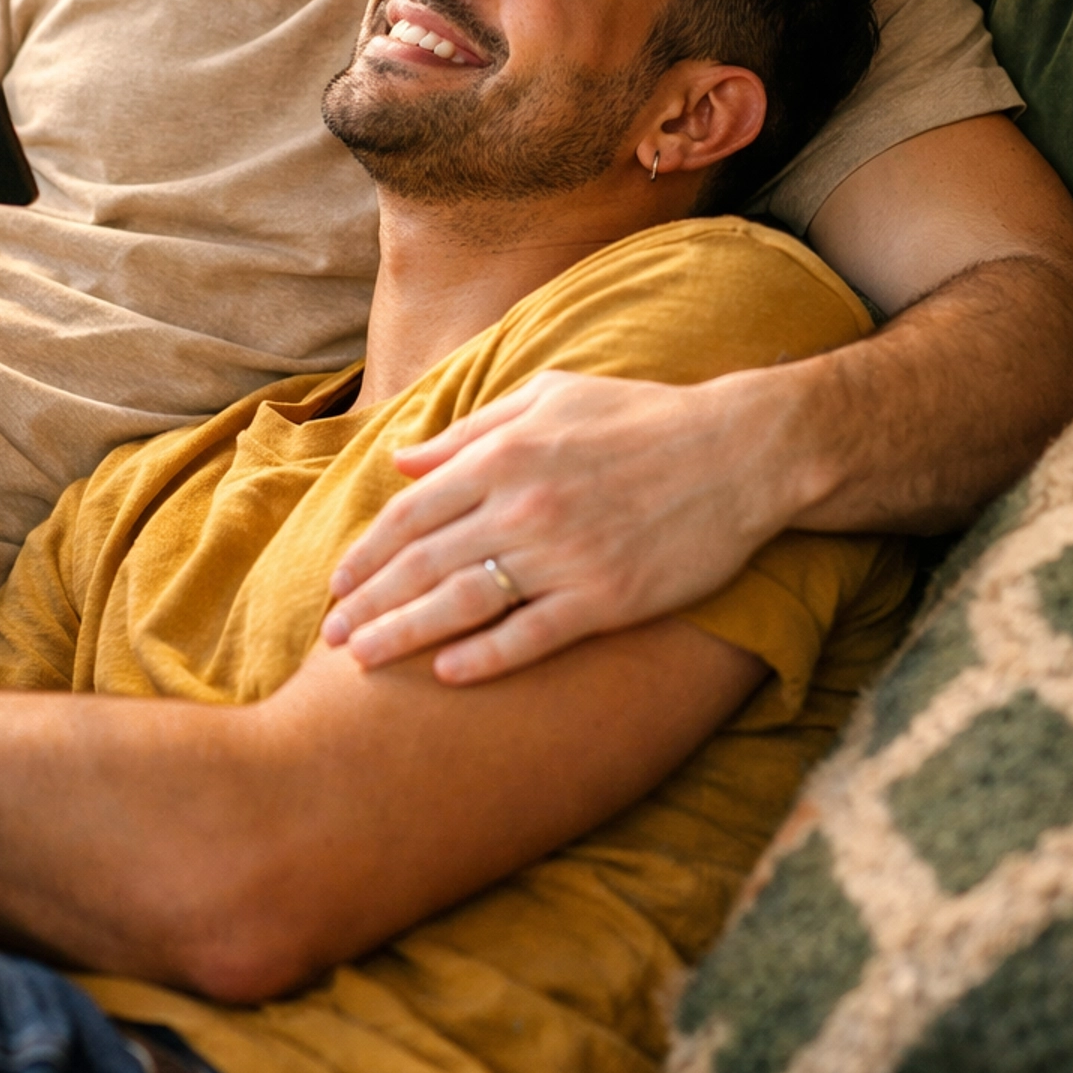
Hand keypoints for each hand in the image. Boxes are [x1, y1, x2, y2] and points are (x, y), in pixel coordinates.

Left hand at [321, 367, 791, 683]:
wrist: (741, 450)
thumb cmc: (642, 416)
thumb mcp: (551, 396)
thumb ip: (472, 431)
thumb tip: (404, 461)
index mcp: (506, 454)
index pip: (412, 513)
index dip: (367, 552)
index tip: (337, 584)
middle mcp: (525, 506)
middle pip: (424, 564)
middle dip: (369, 603)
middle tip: (331, 637)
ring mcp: (566, 555)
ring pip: (463, 604)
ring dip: (405, 635)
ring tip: (363, 661)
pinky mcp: (608, 597)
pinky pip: (531, 636)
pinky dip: (485, 658)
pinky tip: (447, 675)